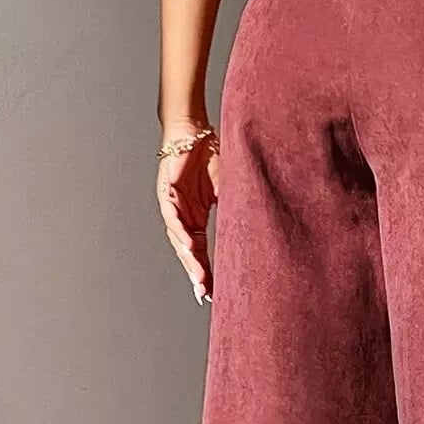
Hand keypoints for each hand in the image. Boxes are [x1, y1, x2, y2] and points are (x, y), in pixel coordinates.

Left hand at [156, 124, 220, 304]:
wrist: (194, 130)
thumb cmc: (211, 156)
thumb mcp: (229, 188)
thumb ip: (236, 207)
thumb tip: (257, 226)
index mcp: (196, 219)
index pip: (202, 251)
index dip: (207, 270)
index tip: (215, 292)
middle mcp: (182, 216)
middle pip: (188, 252)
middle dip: (197, 273)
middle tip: (205, 294)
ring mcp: (172, 206)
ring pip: (179, 238)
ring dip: (188, 258)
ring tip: (199, 277)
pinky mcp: (166, 192)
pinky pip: (172, 216)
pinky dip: (181, 231)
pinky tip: (190, 245)